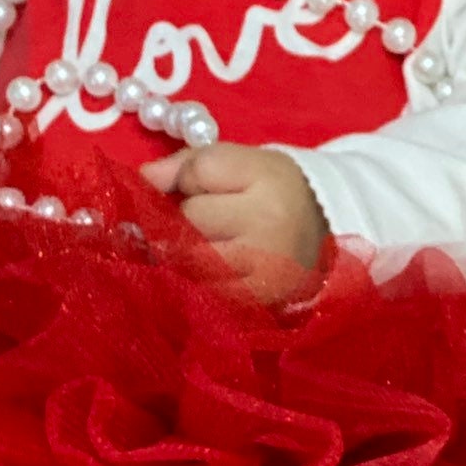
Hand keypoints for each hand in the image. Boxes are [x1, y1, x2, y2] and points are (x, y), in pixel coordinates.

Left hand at [139, 141, 325, 295]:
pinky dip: (196, 281)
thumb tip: (141, 181)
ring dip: (184, 254)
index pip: (198, 171)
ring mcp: (263, 268)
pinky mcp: (256, 301)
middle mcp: (269, 223)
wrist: (323, 234)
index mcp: (268, 177)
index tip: (200, 187)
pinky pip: (201, 291)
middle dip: (183, 219)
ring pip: (188, 259)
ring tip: (206, 247)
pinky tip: (212, 272)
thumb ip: (186, 166)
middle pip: (189, 218)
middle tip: (202, 222)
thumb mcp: (239, 164)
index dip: (187, 178)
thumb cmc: (272, 192)